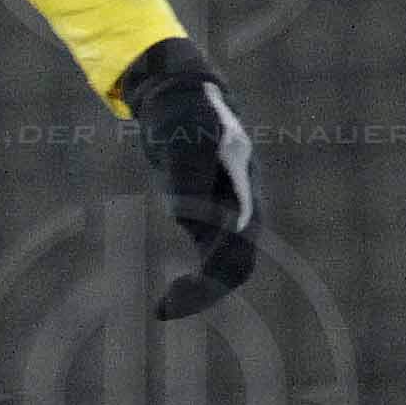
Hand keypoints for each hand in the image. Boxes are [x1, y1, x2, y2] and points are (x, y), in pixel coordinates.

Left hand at [119, 37, 260, 320]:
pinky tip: (167, 294)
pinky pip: (208, 255)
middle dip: (207, 289)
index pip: (241, 242)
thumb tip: (185, 216)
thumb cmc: (182, 110)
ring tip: (162, 309)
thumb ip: (187, 173)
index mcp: (243, 189)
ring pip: (225, 264)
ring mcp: (224, 211)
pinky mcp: (204, 213)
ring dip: (201, 290)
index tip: (187, 286)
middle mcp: (240, 205)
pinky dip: (193, 277)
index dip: (217, 269)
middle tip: (164, 309)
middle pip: (238, 262)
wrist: (176, 95)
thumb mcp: (182, 137)